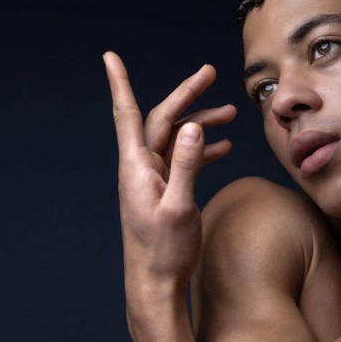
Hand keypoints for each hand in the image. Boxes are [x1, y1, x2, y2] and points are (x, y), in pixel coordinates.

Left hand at [104, 52, 234, 294]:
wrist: (155, 284)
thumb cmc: (164, 252)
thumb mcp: (179, 207)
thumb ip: (185, 164)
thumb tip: (191, 126)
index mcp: (136, 167)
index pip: (130, 115)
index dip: (120, 84)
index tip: (109, 57)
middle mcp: (141, 168)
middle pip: (163, 120)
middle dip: (187, 95)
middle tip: (209, 73)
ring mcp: (153, 180)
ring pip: (176, 139)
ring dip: (201, 124)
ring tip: (230, 113)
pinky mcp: (165, 192)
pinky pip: (183, 161)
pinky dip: (202, 150)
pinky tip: (224, 148)